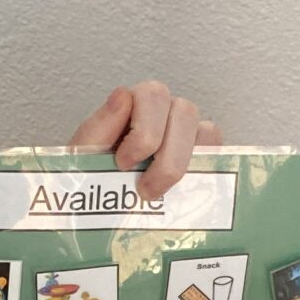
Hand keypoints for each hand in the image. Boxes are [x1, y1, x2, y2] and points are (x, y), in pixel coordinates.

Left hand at [68, 81, 221, 202]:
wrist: (98, 205)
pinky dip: (201, 169)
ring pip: (206, 132)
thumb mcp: (83, 154)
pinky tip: (178, 190)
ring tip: (159, 192)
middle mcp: (165, 112)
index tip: (123, 163)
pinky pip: (216, 152)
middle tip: (143, 188)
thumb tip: (123, 94)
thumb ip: (99, 125)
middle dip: (166, 156)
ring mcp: (187, 132)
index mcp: (135, 104)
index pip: (154, 95)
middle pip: (185, 112)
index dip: (144, 131)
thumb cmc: (90, 175)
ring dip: (182, 165)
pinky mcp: (203, 154)